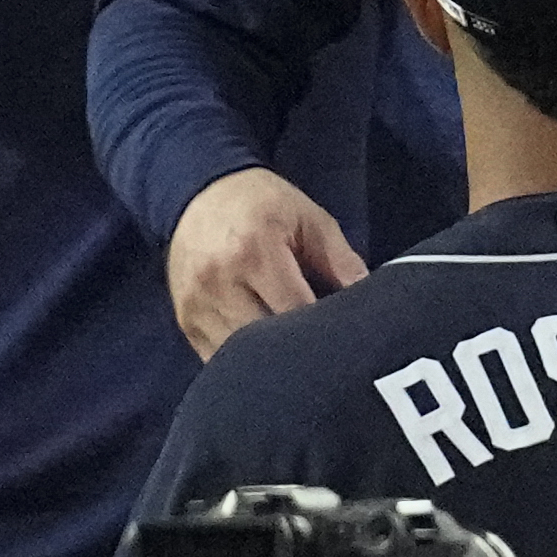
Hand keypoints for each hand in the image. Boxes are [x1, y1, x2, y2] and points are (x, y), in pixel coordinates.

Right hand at [168, 168, 365, 356]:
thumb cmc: (263, 205)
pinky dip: (244, 363)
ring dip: (272, 363)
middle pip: (266, 341)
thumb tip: (372, 305)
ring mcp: (195, 306)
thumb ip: (342, 262)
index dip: (325, 331)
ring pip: (239, 357)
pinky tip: (267, 358)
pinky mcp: (185, 321)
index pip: (297, 312)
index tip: (348, 338)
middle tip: (326, 353)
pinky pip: (217, 358)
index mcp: (254, 254)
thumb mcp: (311, 220)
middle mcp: (218, 283)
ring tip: (298, 357)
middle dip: (300, 352)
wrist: (197, 194)